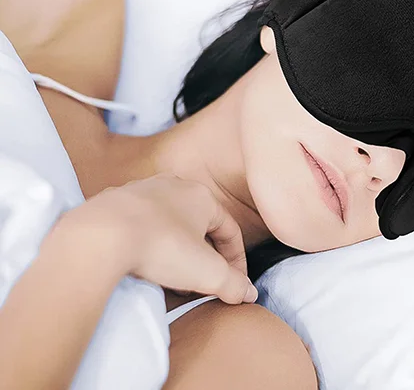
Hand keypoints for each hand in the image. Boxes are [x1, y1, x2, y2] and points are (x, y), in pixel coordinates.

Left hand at [68, 174, 257, 304]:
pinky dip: (145, 241)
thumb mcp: (206, 273)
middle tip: (201, 284)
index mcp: (201, 196)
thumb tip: (248, 293)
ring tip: (170, 277)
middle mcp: (173, 185)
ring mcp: (141, 190)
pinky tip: (140, 262)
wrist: (99, 236)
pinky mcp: (113, 200)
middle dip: (203, 256)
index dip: (236, 260)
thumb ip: (233, 284)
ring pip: (168, 223)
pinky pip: (138, 223)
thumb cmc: (159, 247)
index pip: (230, 230)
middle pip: (199, 226)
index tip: (235, 284)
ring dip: (175, 249)